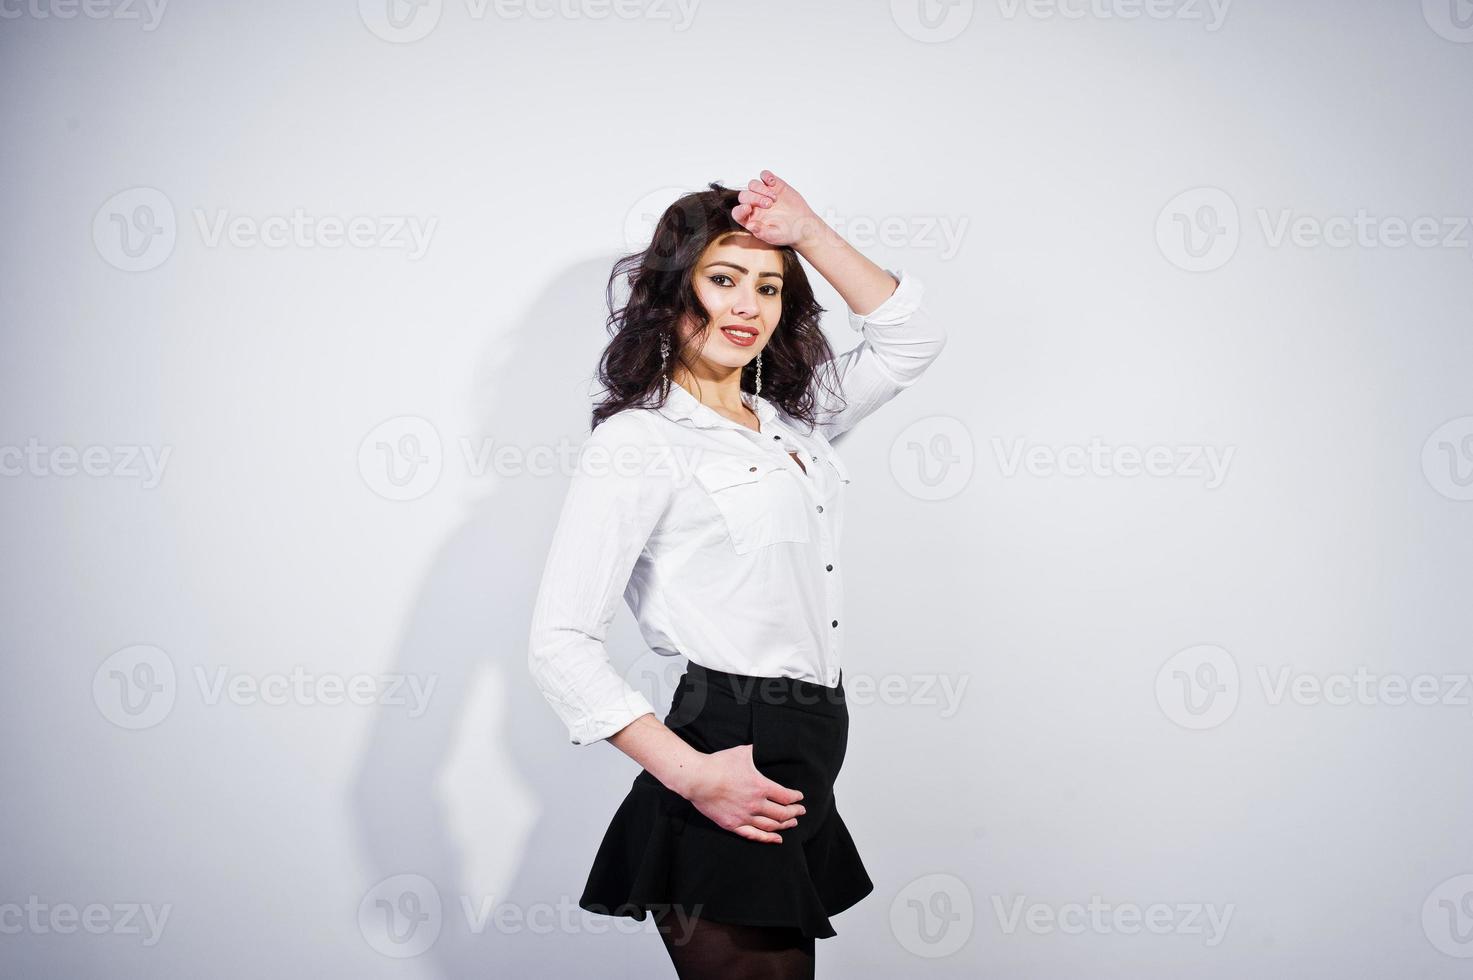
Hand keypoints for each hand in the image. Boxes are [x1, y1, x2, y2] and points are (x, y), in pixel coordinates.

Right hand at [680, 744, 806, 843]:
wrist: (697, 779)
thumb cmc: (719, 764)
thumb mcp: (742, 753)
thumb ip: (758, 752)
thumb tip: (767, 746)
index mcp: (760, 787)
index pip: (786, 796)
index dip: (796, 798)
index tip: (799, 797)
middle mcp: (755, 804)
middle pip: (782, 813)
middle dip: (795, 812)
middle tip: (801, 811)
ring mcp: (744, 816)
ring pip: (771, 826)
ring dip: (785, 825)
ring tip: (792, 823)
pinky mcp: (733, 825)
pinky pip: (754, 835)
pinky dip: (768, 838)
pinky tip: (777, 839)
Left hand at [731, 170, 826, 248]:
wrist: (802, 225)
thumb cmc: (786, 233)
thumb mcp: (774, 236)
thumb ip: (762, 232)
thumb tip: (750, 225)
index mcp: (749, 218)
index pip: (737, 212)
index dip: (739, 210)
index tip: (748, 208)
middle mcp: (753, 205)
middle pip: (744, 196)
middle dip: (755, 198)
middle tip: (769, 205)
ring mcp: (762, 193)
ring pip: (753, 184)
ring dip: (762, 189)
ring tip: (774, 199)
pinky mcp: (773, 185)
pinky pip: (764, 175)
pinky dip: (767, 176)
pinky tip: (773, 183)